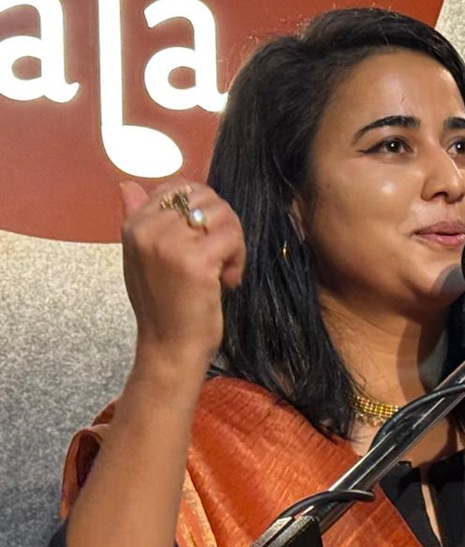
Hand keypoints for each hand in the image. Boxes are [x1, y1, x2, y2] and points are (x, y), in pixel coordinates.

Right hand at [118, 180, 244, 374]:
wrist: (169, 346)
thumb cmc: (163, 304)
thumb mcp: (143, 258)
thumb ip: (140, 219)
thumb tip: (129, 184)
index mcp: (134, 224)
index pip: (182, 188)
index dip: (205, 212)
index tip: (201, 243)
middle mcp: (148, 228)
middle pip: (208, 198)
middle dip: (223, 226)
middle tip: (218, 259)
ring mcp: (171, 243)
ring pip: (224, 214)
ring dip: (233, 243)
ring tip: (222, 272)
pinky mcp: (196, 260)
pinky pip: (233, 237)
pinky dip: (239, 259)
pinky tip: (227, 282)